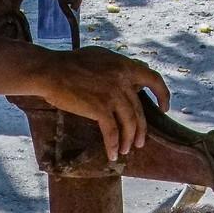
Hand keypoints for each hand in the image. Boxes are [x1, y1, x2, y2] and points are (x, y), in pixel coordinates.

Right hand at [30, 47, 171, 162]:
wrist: (50, 71)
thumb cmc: (69, 64)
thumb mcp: (99, 57)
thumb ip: (116, 68)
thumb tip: (129, 77)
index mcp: (124, 65)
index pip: (153, 79)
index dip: (162, 95)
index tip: (163, 108)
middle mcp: (122, 79)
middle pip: (139, 110)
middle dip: (141, 130)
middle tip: (140, 142)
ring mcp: (112, 94)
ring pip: (129, 123)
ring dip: (128, 140)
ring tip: (125, 150)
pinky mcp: (100, 108)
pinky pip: (112, 132)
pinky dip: (113, 145)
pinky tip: (112, 154)